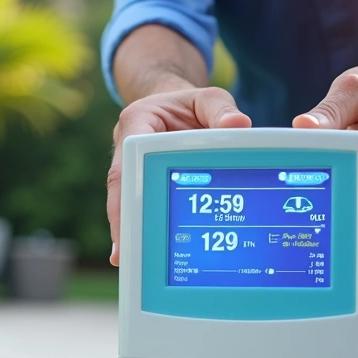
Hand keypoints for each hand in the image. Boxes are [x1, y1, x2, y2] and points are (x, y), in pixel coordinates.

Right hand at [108, 87, 251, 265]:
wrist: (175, 105)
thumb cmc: (190, 104)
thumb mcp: (209, 99)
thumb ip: (221, 110)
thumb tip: (237, 126)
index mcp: (138, 121)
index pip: (129, 154)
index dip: (129, 184)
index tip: (131, 208)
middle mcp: (127, 145)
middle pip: (120, 185)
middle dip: (121, 218)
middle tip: (123, 249)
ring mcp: (130, 166)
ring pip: (123, 199)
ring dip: (125, 228)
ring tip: (126, 259)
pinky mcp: (139, 181)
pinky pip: (136, 204)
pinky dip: (137, 226)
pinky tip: (138, 252)